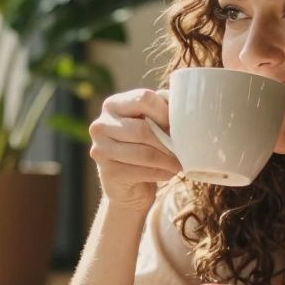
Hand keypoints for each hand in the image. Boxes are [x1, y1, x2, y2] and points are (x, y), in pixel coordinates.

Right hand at [88, 88, 182, 212]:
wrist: (130, 186)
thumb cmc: (145, 147)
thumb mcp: (153, 122)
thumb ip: (163, 108)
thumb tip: (181, 105)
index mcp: (113, 105)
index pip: (143, 98)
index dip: (165, 112)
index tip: (177, 125)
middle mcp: (100, 125)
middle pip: (143, 130)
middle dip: (167, 142)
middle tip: (183, 149)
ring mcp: (100, 150)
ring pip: (144, 153)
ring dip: (168, 160)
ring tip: (179, 163)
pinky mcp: (108, 173)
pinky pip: (142, 171)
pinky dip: (162, 173)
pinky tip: (168, 173)